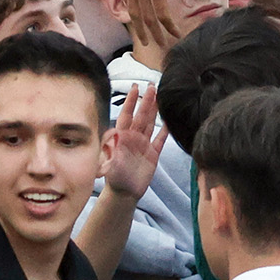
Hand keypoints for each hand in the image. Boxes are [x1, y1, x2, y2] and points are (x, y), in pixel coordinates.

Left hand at [101, 84, 161, 199]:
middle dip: (147, 101)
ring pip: (151, 124)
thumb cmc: (114, 177)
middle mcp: (133, 138)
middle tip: (153, 86)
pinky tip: (170, 120)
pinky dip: (165, 130)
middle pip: (141, 116)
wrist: (123, 193)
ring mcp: (143, 145)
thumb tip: (112, 136)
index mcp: (121, 137)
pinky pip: (160, 139)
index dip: (130, 101)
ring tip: (162, 97)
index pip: (126, 114)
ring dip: (155, 111)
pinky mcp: (153, 154)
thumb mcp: (109, 162)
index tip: (135, 87)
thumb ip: (111, 149)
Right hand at [122, 0, 194, 45]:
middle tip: (160, 45)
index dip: (170, 27)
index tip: (177, 35)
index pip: (163, 15)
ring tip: (144, 38)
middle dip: (154, 34)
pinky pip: (127, 0)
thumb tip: (187, 4)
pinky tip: (135, 18)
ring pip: (133, 12)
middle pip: (146, 18)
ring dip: (139, 28)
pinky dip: (131, 12)